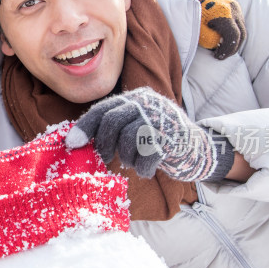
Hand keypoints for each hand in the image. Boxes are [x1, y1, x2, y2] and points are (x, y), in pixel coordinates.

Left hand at [65, 87, 233, 181]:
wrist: (196, 148)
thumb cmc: (155, 140)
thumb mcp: (134, 125)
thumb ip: (113, 127)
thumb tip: (77, 141)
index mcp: (134, 97)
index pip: (103, 109)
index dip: (85, 126)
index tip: (72, 143)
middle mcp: (147, 102)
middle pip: (113, 121)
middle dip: (104, 144)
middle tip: (104, 158)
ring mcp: (160, 118)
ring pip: (128, 138)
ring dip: (126, 156)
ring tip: (132, 162)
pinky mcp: (172, 136)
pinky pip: (147, 154)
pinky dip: (143, 167)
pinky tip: (146, 170)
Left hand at [196, 0, 246, 59]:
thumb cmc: (194, 13)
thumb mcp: (198, 29)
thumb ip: (208, 39)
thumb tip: (217, 47)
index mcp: (224, 14)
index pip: (234, 36)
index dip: (228, 50)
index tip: (218, 56)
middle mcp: (234, 9)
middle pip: (241, 35)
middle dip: (232, 48)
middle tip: (222, 55)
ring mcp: (237, 7)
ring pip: (242, 30)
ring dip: (234, 42)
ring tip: (221, 49)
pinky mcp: (236, 7)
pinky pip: (239, 25)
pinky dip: (234, 34)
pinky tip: (223, 40)